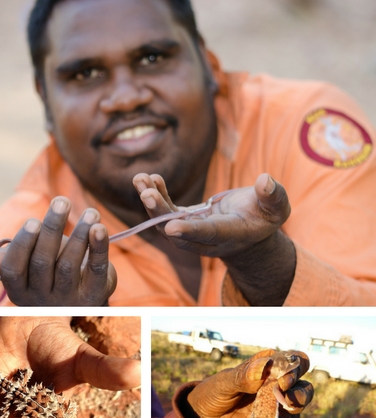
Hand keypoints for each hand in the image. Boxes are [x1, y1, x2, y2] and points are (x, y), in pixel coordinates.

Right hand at [0, 197, 116, 305]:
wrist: (80, 295)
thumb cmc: (48, 271)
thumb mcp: (26, 264)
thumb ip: (5, 259)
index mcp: (19, 290)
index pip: (12, 269)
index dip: (22, 245)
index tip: (32, 221)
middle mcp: (41, 298)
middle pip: (42, 263)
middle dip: (52, 229)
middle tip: (61, 202)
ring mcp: (68, 300)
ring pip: (68, 265)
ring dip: (79, 235)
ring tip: (89, 212)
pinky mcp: (94, 296)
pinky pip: (96, 271)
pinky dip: (98, 248)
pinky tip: (99, 228)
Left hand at [133, 172, 295, 303]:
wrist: (250, 228)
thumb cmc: (266, 214)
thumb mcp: (277, 207)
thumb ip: (273, 196)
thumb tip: (265, 181)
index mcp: (230, 235)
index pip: (207, 234)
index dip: (190, 231)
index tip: (171, 228)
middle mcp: (205, 238)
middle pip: (177, 231)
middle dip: (160, 213)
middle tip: (147, 194)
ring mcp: (192, 231)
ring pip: (165, 221)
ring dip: (151, 201)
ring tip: (139, 179)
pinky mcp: (185, 220)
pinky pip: (166, 211)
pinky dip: (157, 195)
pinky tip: (148, 179)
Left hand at [185, 349, 313, 417]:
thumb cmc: (213, 392)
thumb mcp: (223, 382)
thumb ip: (242, 376)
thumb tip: (262, 369)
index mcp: (267, 368)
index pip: (295, 361)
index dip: (297, 369)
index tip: (284, 380)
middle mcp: (276, 386)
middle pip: (304, 388)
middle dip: (300, 394)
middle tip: (285, 399)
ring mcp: (275, 407)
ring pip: (297, 410)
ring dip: (292, 415)